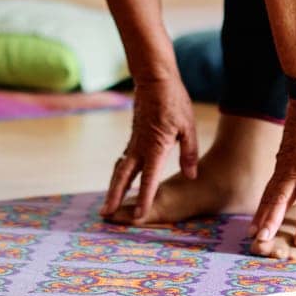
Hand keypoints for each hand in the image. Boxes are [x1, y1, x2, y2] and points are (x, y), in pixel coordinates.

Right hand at [100, 72, 198, 221]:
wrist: (154, 79)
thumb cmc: (174, 101)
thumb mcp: (188, 126)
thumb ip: (188, 153)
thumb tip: (190, 175)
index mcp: (155, 147)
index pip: (149, 179)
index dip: (144, 199)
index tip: (139, 216)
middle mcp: (140, 147)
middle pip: (124, 177)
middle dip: (114, 196)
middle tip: (105, 214)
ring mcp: (134, 141)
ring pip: (120, 169)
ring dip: (113, 187)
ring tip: (107, 204)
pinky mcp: (133, 136)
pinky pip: (124, 159)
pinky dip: (119, 174)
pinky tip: (119, 181)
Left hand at [252, 92, 295, 249]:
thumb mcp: (290, 141)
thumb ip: (288, 157)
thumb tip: (283, 164)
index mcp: (282, 165)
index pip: (269, 193)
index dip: (261, 212)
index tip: (253, 230)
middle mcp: (292, 171)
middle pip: (277, 200)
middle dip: (269, 222)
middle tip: (260, 242)